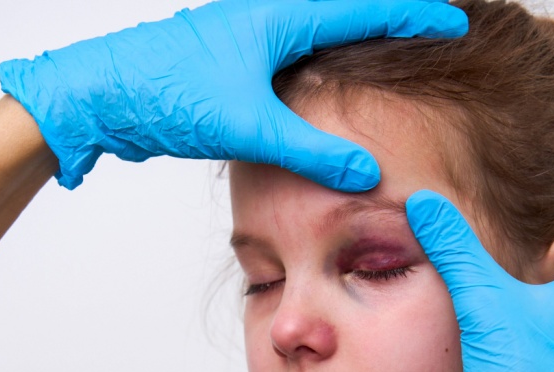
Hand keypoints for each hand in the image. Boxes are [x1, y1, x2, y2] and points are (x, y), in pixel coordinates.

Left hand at [0, 0, 466, 189]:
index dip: (414, 16)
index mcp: (278, 15)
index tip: (454, 22)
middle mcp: (265, 17)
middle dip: (389, 24)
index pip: (366, 8)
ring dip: (352, 49)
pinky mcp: (228, 66)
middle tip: (431, 36)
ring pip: (314, 39)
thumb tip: (366, 172)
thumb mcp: (248, 125)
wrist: (98, 96)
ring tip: (392, 64)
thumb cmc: (164, 93)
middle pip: (344, 14)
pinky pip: (288, 63)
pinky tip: (324, 99)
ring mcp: (245, 40)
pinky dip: (318, 74)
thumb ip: (310, 149)